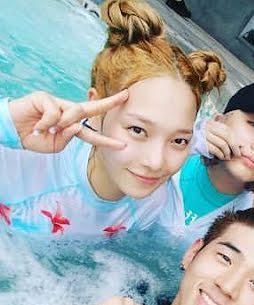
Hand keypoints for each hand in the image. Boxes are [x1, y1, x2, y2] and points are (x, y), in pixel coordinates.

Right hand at [8, 89, 127, 152]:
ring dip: (63, 126)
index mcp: (71, 125)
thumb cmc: (34, 137)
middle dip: (110, 103)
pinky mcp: (45, 97)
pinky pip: (55, 113)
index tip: (122, 143)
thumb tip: (77, 125)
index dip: (106, 137)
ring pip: (73, 113)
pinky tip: (38, 125)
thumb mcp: (56, 144)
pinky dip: (47, 123)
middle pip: (91, 108)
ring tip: (48, 131)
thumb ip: (68, 137)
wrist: (13, 131)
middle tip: (126, 96)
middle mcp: (67, 111)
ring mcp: (57, 103)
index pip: (92, 129)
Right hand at [203, 114, 237, 160]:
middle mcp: (207, 126)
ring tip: (226, 157)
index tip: (239, 150)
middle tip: (236, 155)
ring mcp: (203, 133)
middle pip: (227, 136)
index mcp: (212, 123)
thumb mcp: (213, 136)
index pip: (228, 131)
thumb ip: (223, 136)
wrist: (186, 144)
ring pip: (222, 144)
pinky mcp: (201, 142)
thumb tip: (239, 144)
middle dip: (234, 148)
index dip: (235, 142)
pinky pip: (216, 150)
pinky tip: (220, 157)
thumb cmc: (203, 142)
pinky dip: (220, 155)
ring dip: (227, 153)